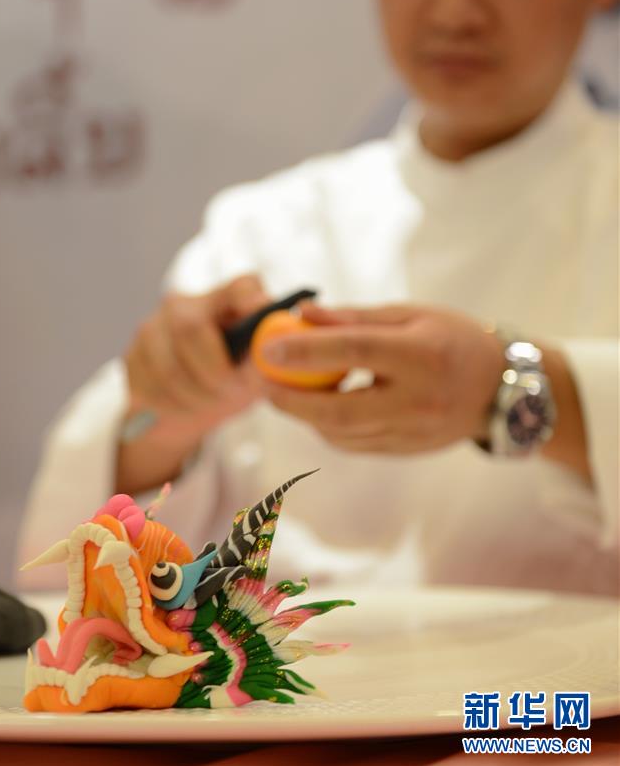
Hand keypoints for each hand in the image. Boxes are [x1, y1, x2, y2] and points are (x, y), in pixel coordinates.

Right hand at [117, 274, 269, 492]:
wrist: (189, 407)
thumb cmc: (232, 378)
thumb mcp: (254, 370)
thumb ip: (263, 361)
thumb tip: (267, 361)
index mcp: (225, 300)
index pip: (240, 287)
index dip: (250, 299)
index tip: (259, 315)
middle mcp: (184, 304)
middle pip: (191, 328)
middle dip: (215, 370)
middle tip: (233, 392)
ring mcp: (151, 329)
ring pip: (169, 366)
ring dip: (197, 396)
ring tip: (214, 404)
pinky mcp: (132, 358)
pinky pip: (150, 388)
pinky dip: (174, 407)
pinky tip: (188, 408)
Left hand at [258, 303, 503, 454]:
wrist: (501, 388)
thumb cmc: (452, 338)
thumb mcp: (410, 314)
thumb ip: (354, 318)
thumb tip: (302, 315)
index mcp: (422, 356)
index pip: (355, 352)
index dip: (306, 351)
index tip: (268, 349)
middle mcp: (419, 400)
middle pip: (340, 410)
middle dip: (292, 401)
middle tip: (264, 385)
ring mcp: (415, 433)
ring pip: (343, 433)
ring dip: (306, 415)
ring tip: (288, 392)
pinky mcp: (409, 451)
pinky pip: (356, 445)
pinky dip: (329, 428)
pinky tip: (319, 408)